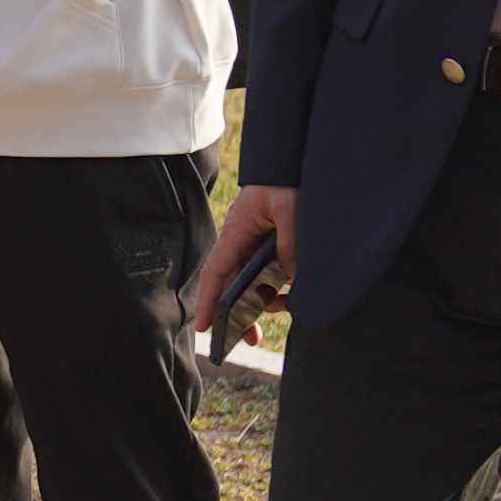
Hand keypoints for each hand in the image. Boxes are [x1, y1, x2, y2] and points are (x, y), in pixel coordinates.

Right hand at [191, 183, 297, 341]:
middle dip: (237, 314)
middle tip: (248, 339)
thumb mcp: (290, 210)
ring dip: (264, 303)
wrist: (296, 161)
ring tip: (279, 313)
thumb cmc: (286, 180)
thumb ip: (290, 245)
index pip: (217, 272)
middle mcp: (244, 241)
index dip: (208, 300)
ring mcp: (259, 244)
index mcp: (237, 231)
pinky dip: (281, 288)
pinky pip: (274, 274)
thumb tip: (288, 276)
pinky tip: (291, 296)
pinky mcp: (276, 245)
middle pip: (234, 284)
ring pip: (255, 282)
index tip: (204, 325)